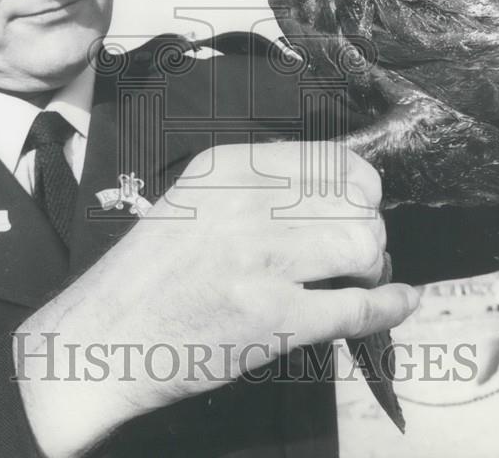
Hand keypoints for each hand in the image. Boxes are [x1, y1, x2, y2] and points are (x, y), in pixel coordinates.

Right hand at [14, 142, 418, 456]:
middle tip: (354, 256)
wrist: (100, 338)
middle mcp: (247, 203)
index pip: (332, 160)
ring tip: (354, 281)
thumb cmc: (147, 274)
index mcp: (228, 166)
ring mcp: (261, 260)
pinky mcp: (272, 319)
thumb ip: (257, 187)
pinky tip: (398, 303)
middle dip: (368, 231)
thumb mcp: (193, 201)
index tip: (359, 207)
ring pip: (364, 246)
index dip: (361, 187)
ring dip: (372, 268)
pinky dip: (389, 307)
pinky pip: (359, 307)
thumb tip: (339, 191)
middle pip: (356, 203)